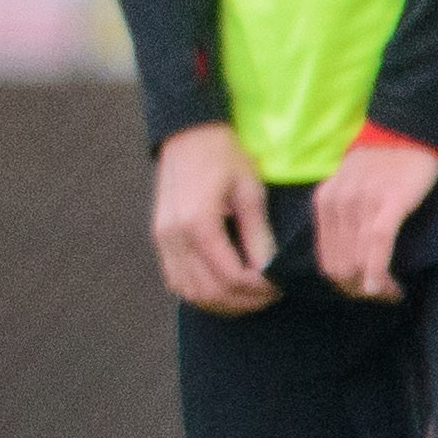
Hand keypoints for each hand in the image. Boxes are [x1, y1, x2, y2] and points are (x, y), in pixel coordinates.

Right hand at [148, 123, 279, 314]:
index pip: (230, 276)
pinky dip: (200, 292)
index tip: (278, 285)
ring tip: (249, 296)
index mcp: (198, 223)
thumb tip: (269, 270)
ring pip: (189, 292)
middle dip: (242, 301)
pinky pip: (176, 280)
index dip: (257, 289)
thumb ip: (257, 234)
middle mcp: (173, 236)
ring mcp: (162, 240)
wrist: (188, 135)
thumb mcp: (250, 190)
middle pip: (208, 291)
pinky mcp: (159, 239)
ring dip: (221, 302)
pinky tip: (223, 287)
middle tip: (269, 295)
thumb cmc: (225, 156)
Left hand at [312, 130, 437, 302]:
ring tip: (390, 293)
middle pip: (340, 266)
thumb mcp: (348, 190)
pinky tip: (386, 286)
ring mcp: (361, 203)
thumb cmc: (380, 166)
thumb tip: (344, 261)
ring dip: (373, 285)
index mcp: (324, 204)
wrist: (406, 132)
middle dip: (358, 290)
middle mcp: (337, 205)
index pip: (326, 259)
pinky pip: (378, 243)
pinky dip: (379, 270)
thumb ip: (341, 220)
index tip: (364, 294)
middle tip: (382, 295)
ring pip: (358, 260)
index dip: (343, 285)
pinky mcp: (389, 201)